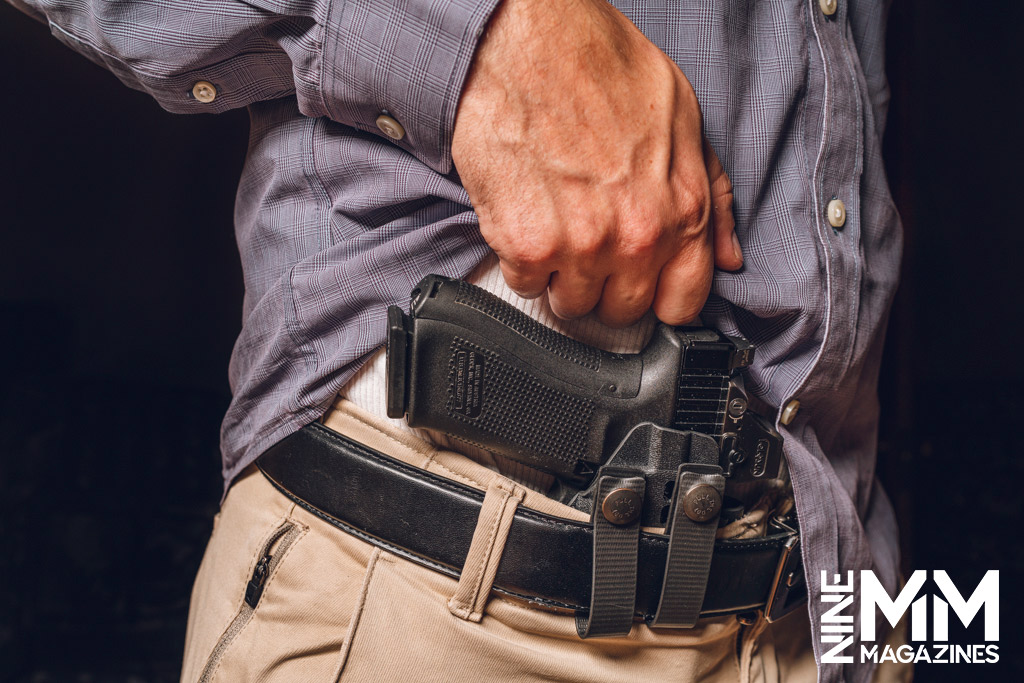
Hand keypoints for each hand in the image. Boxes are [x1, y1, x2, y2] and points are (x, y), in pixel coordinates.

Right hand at [452, 0, 740, 326]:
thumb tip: (727, 254)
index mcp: (681, 210)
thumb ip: (710, 193)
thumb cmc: (598, 65)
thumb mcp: (681, 117)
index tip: (643, 287)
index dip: (660, 297)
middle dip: (607, 284)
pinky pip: (525, 285)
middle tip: (591, 243)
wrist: (524, 40)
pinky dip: (522, 260)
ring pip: (571, 305)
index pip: (683, 303)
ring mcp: (580, 247)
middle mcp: (636, 237)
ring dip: (562, 275)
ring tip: (558, 224)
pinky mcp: (526, 246)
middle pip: (622, 312)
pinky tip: (529, 216)